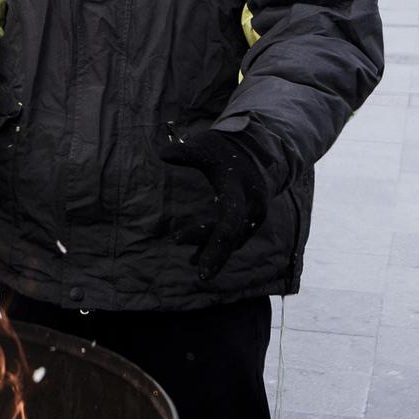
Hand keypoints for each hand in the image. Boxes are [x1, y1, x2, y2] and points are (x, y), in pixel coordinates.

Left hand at [160, 130, 271, 281]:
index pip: (230, 219)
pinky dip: (221, 247)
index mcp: (241, 188)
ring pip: (235, 239)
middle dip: (215, 254)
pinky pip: (236, 236)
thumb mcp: (205, 146)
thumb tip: (163, 154)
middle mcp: (254, 205)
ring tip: (194, 264)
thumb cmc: (224, 147)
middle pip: (233, 236)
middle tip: (199, 273)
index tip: (191, 254)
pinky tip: (201, 256)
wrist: (255, 148)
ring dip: (216, 253)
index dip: (211, 239)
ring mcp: (256, 214)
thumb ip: (186, 152)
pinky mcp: (252, 218)